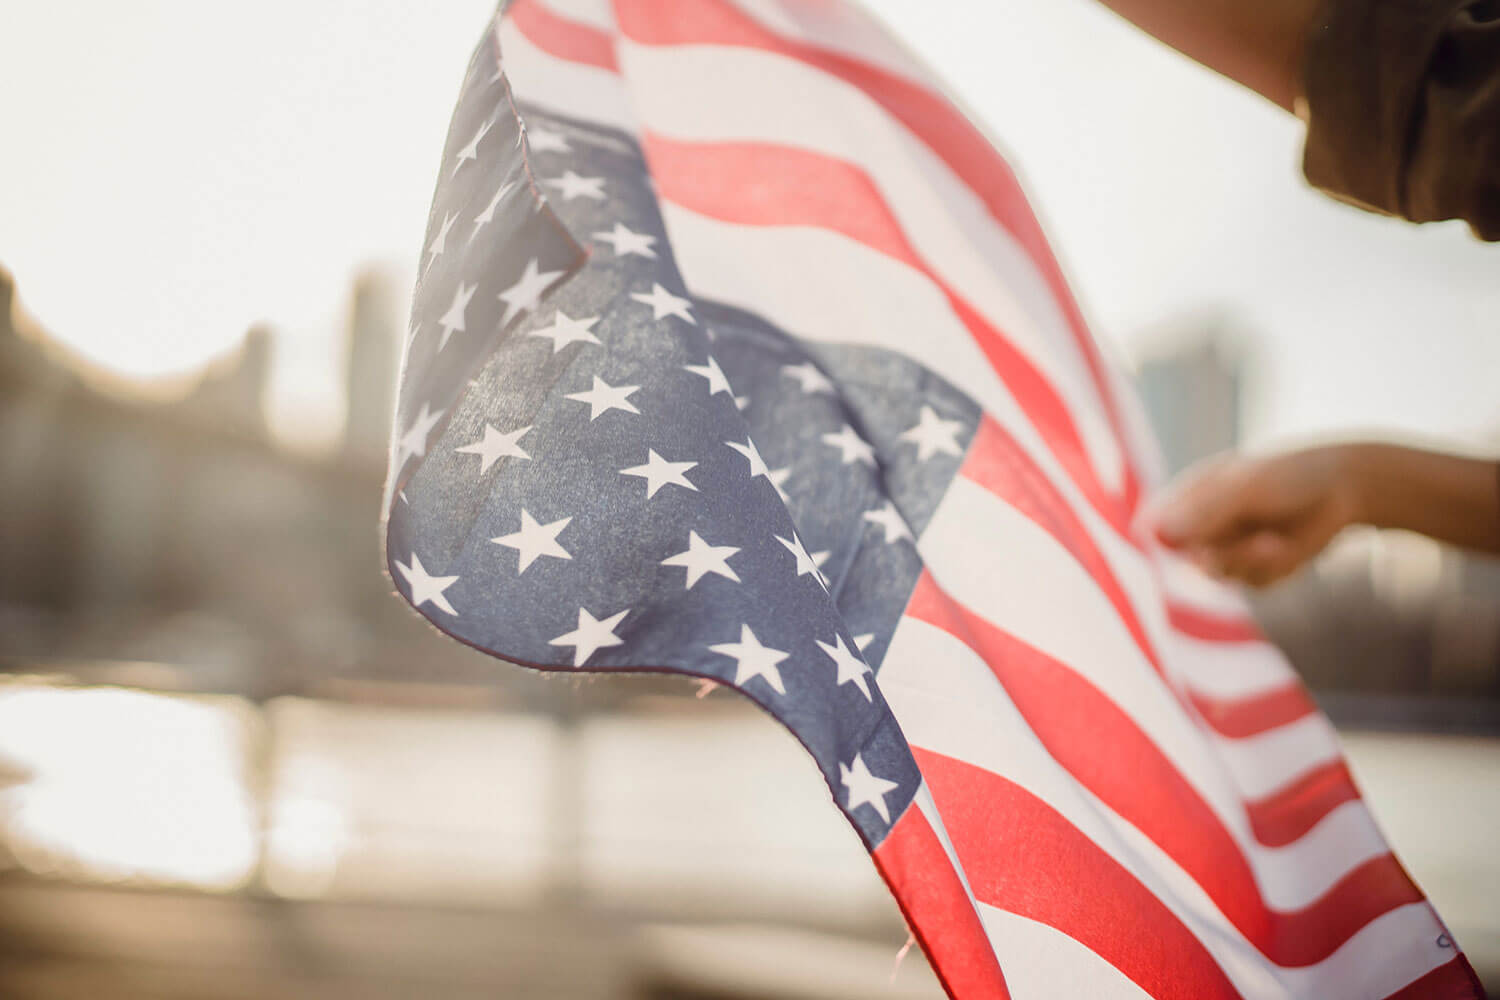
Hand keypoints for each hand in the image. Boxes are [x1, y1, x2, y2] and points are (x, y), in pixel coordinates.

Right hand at [1150, 445, 1362, 586]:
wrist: (1343, 488)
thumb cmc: (1287, 475)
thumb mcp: (1245, 488)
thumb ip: (1203, 512)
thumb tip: (1156, 534)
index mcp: (1184, 500)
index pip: (1148, 530)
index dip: (1151, 548)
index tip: (1175, 555)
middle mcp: (1198, 529)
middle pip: (1181, 563)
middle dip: (1218, 556)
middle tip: (1252, 542)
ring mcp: (1224, 552)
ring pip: (1219, 577)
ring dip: (1250, 561)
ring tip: (1275, 540)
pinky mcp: (1252, 573)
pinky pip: (1251, 585)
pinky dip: (1272, 569)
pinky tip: (1286, 546)